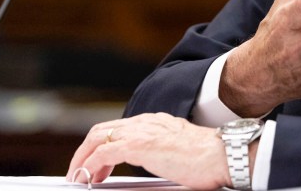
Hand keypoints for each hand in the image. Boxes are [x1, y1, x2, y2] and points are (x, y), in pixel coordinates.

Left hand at [67, 113, 237, 189]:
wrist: (221, 155)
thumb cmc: (209, 159)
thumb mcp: (179, 151)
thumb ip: (162, 155)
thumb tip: (158, 169)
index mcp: (156, 122)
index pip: (119, 128)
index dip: (102, 145)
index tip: (96, 164)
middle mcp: (146, 122)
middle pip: (102, 130)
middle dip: (85, 151)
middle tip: (80, 171)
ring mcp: (141, 131)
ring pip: (97, 137)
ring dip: (82, 158)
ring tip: (79, 176)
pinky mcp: (138, 145)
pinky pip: (102, 153)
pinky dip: (89, 165)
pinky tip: (88, 178)